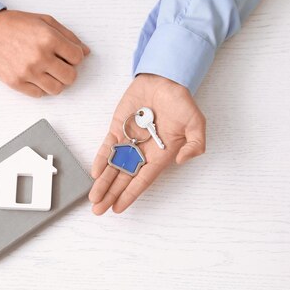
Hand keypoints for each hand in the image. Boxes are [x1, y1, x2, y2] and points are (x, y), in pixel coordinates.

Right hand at [0, 10, 89, 97]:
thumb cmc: (15, 25)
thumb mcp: (44, 21)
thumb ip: (68, 36)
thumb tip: (85, 52)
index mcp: (49, 39)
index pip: (77, 58)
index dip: (74, 57)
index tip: (67, 55)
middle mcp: (40, 57)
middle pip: (71, 77)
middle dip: (68, 71)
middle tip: (59, 66)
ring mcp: (28, 72)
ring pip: (57, 89)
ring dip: (56, 82)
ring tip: (48, 73)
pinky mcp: (17, 83)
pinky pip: (39, 94)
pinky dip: (40, 88)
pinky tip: (35, 77)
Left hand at [89, 74, 206, 214]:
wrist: (164, 79)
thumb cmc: (181, 102)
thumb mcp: (196, 123)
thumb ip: (195, 143)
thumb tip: (182, 160)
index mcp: (160, 155)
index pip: (143, 180)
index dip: (130, 194)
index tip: (118, 207)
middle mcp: (143, 152)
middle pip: (124, 178)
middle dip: (111, 194)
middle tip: (99, 210)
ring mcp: (129, 141)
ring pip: (113, 166)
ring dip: (103, 182)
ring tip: (94, 198)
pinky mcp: (118, 128)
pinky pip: (108, 147)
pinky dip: (101, 159)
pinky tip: (95, 172)